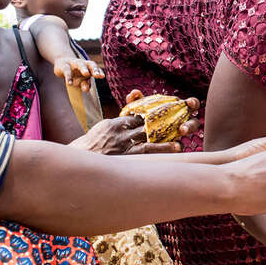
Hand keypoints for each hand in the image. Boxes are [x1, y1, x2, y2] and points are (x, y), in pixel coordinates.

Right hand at [53, 56, 103, 91]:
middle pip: (91, 64)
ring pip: (80, 64)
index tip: (102, 76)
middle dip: (95, 69)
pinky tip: (69, 83)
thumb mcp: (81, 81)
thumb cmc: (75, 74)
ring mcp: (74, 64)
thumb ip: (85, 85)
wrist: (61, 64)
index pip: (96, 69)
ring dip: (84, 69)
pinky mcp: (64, 66)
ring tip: (86, 74)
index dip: (99, 72)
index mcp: (90, 68)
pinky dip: (68, 77)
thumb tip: (86, 90)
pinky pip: (67, 70)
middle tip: (97, 75)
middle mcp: (84, 64)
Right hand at [74, 97, 200, 154]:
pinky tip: (176, 146)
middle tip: (185, 108)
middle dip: (167, 113)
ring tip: (184, 129)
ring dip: (169, 129)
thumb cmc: (94, 147)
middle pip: (148, 118)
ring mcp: (125, 141)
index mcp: (116, 122)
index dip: (154, 105)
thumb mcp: (105, 129)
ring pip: (151, 131)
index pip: (138, 110)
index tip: (171, 104)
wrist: (80, 160)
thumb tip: (134, 110)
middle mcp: (122, 129)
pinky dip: (163, 147)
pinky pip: (149, 149)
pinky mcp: (128, 153)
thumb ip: (121, 121)